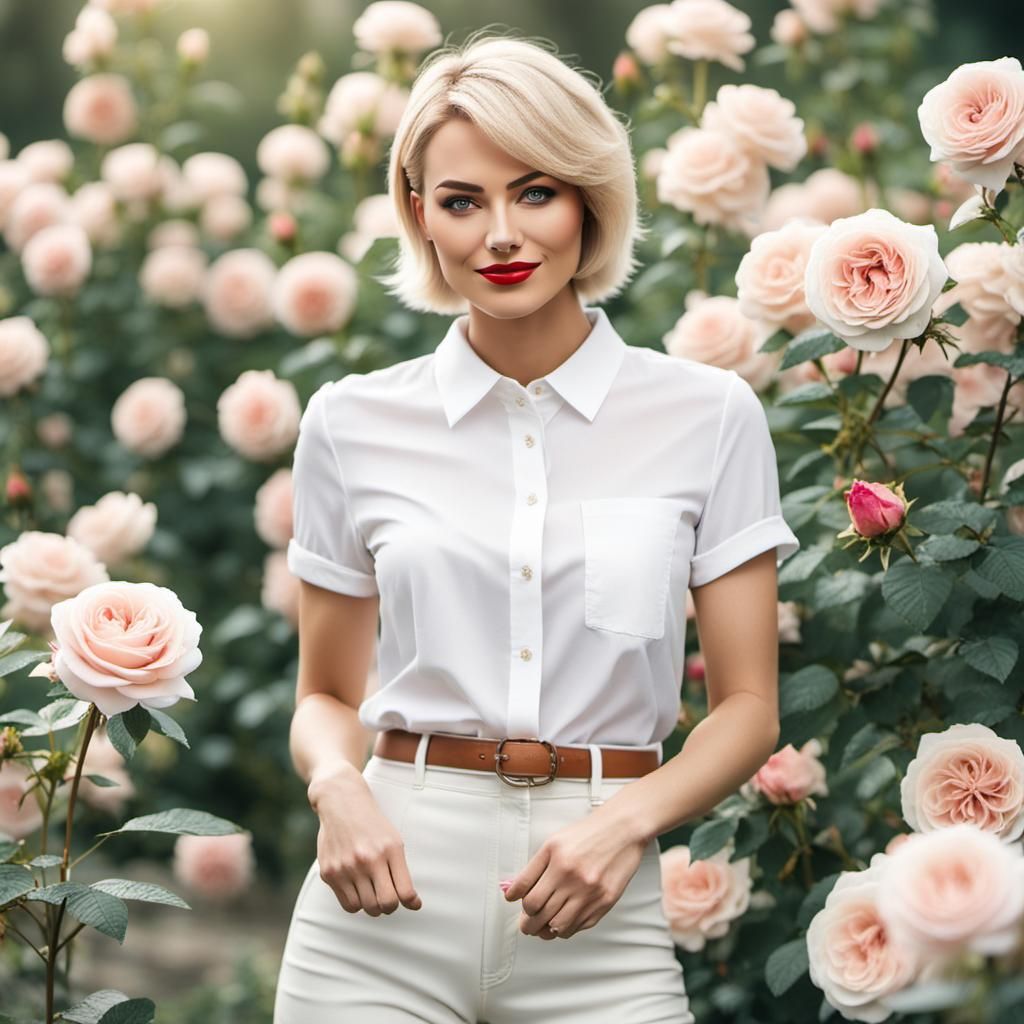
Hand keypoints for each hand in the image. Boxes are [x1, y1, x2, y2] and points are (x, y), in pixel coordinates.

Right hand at [308, 765, 421, 916]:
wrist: (341, 803)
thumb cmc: (372, 824)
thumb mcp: (394, 840)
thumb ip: (402, 872)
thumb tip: (414, 904)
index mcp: (390, 849)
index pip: (405, 892)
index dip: (411, 902)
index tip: (412, 902)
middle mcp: (368, 859)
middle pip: (386, 905)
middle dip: (390, 905)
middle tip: (389, 896)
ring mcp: (347, 867)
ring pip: (366, 908)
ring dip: (373, 905)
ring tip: (373, 892)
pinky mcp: (329, 873)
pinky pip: (348, 905)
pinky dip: (357, 903)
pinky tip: (359, 890)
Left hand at [502, 804, 647, 939]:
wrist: (623, 830)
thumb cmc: (589, 834)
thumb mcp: (554, 843)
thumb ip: (533, 868)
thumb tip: (511, 890)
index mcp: (556, 858)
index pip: (526, 891)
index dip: (516, 901)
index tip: (513, 902)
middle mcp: (571, 876)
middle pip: (538, 912)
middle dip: (527, 922)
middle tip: (526, 924)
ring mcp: (589, 891)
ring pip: (557, 926)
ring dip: (545, 930)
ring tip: (542, 928)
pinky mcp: (604, 902)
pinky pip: (579, 926)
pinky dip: (566, 929)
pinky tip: (562, 923)